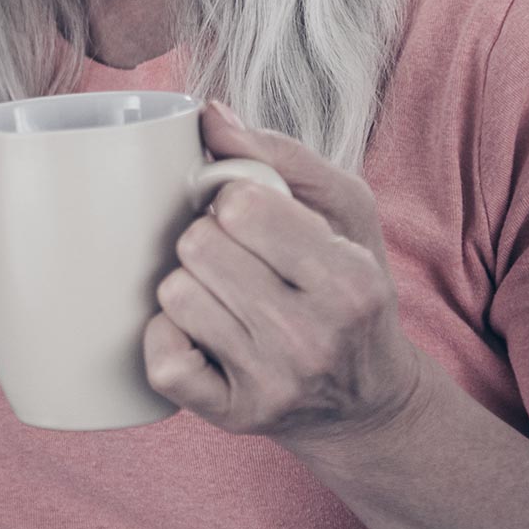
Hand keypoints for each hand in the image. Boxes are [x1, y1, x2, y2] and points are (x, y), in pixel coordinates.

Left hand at [141, 100, 430, 446]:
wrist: (365, 401)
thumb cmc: (349, 288)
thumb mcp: (346, 211)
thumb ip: (281, 153)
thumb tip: (208, 113)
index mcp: (349, 279)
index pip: (242, 207)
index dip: (235, 201)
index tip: (254, 219)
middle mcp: (314, 337)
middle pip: (198, 246)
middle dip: (209, 240)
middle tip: (238, 259)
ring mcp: (272, 382)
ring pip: (175, 295)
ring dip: (188, 285)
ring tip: (225, 295)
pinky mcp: (233, 416)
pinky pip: (163, 362)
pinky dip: (166, 339)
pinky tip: (197, 334)